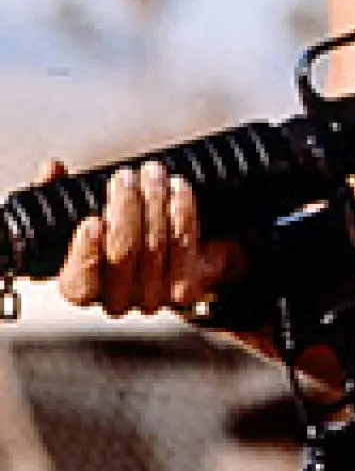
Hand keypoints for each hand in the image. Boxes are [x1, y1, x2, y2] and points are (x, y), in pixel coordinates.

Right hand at [40, 160, 238, 316]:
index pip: (78, 285)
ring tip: (153, 174)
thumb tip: (52, 169)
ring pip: (154, 246)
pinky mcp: (185, 289)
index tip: (92, 221)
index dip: (85, 253)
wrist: (176, 257)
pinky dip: (182, 212)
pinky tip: (178, 190)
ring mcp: (153, 297)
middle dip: (126, 207)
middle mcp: (117, 300)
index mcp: (82, 288)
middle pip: (123, 254)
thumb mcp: (81, 212)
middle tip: (127, 176)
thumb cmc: (118, 234)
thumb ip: (59, 194)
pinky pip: (184, 246)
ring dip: (155, 202)